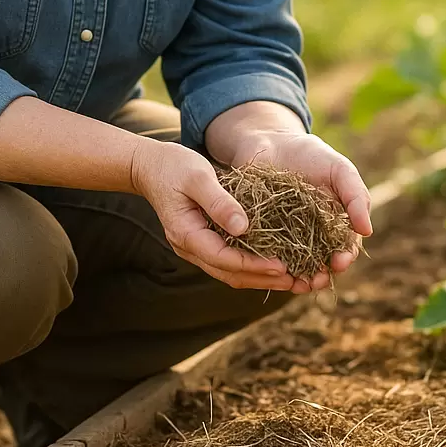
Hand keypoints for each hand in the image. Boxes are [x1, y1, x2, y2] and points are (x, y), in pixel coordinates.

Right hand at [130, 139, 298, 290]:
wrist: (151, 166)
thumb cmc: (174, 166)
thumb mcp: (197, 176)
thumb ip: (219, 201)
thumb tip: (244, 227)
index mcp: (186, 234)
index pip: (223, 259)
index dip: (253, 265)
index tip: (281, 266)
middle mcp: (190, 248)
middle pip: (229, 274)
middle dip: (262, 279)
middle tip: (295, 280)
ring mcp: (195, 247)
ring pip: (230, 272)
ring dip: (259, 277)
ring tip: (291, 278)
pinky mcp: (203, 241)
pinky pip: (229, 260)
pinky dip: (251, 264)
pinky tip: (272, 261)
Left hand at [229, 130, 372, 293]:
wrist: (269, 140)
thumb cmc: (309, 154)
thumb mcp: (339, 169)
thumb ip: (356, 196)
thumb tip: (367, 231)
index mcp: (334, 222)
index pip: (343, 247)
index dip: (343, 258)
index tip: (338, 262)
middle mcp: (311, 234)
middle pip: (319, 262)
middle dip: (319, 275)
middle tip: (314, 281)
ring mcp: (285, 235)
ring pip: (293, 263)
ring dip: (296, 277)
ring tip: (294, 283)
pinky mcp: (260, 231)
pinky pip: (265, 253)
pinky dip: (268, 263)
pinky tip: (268, 269)